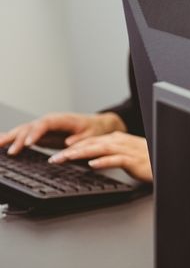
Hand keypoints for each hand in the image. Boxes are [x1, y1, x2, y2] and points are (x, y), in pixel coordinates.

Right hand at [0, 112, 125, 155]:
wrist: (98, 125)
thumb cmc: (94, 130)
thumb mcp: (91, 135)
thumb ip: (80, 139)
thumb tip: (69, 143)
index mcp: (63, 119)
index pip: (46, 123)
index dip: (36, 132)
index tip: (30, 143)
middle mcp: (50, 120)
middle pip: (31, 126)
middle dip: (19, 138)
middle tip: (10, 151)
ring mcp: (43, 126)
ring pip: (23, 130)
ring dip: (10, 137)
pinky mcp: (39, 133)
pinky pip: (23, 134)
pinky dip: (11, 138)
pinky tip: (0, 142)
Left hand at [49, 132, 152, 182]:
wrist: (167, 161)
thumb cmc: (148, 159)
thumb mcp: (126, 155)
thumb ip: (110, 155)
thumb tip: (92, 160)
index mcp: (118, 139)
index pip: (91, 141)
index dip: (73, 147)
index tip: (58, 155)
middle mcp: (121, 142)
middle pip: (92, 143)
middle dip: (71, 150)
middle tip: (54, 158)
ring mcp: (128, 150)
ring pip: (100, 149)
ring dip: (82, 153)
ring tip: (67, 158)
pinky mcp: (134, 160)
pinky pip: (116, 159)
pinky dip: (104, 161)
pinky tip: (93, 164)